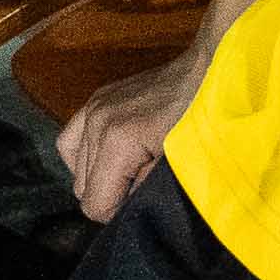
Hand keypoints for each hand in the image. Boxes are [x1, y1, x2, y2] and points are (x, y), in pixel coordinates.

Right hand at [59, 41, 210, 220]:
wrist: (209, 68)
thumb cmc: (202, 116)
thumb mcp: (179, 163)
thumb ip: (145, 191)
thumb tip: (125, 210)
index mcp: (117, 140)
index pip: (94, 204)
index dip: (117, 211)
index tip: (141, 199)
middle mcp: (97, 122)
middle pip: (82, 189)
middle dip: (111, 194)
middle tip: (142, 182)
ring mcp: (93, 107)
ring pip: (75, 170)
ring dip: (100, 176)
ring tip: (131, 169)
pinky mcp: (96, 100)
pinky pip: (69, 141)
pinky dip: (84, 156)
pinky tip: (108, 157)